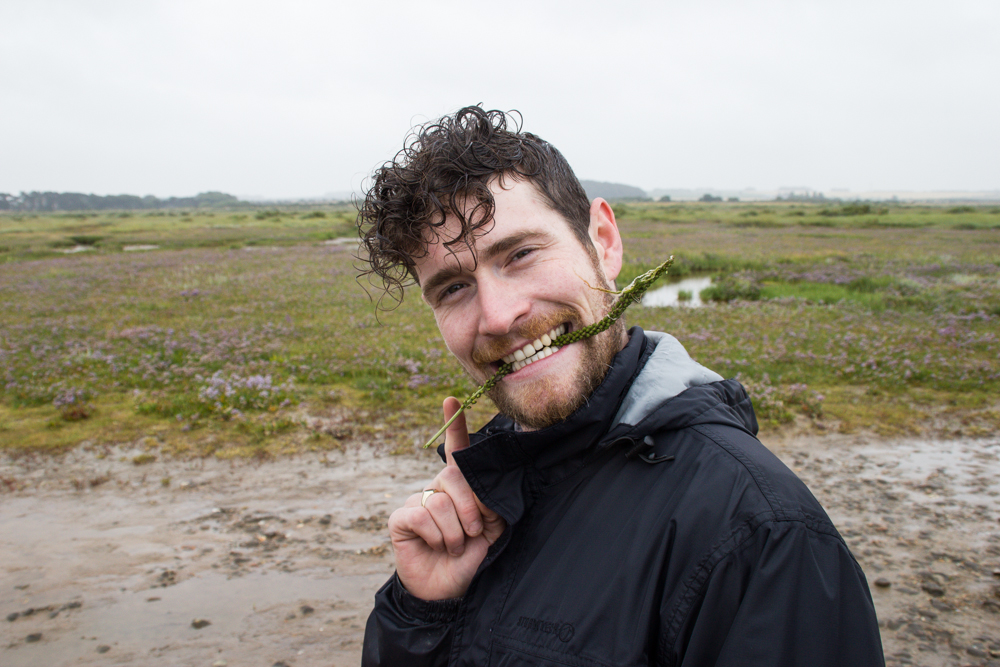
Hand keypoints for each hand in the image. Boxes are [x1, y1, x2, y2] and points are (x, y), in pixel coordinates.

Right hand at [388, 397, 505, 600]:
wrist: (450, 590)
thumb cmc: (473, 557)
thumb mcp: (492, 529)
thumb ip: (491, 502)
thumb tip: (481, 484)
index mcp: (459, 487)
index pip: (457, 452)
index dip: (454, 425)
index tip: (452, 400)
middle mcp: (436, 489)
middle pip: (455, 477)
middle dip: (472, 509)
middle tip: (475, 532)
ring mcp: (416, 502)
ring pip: (440, 501)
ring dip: (456, 531)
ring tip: (455, 546)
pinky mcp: (400, 519)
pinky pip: (422, 515)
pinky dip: (437, 536)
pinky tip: (436, 546)